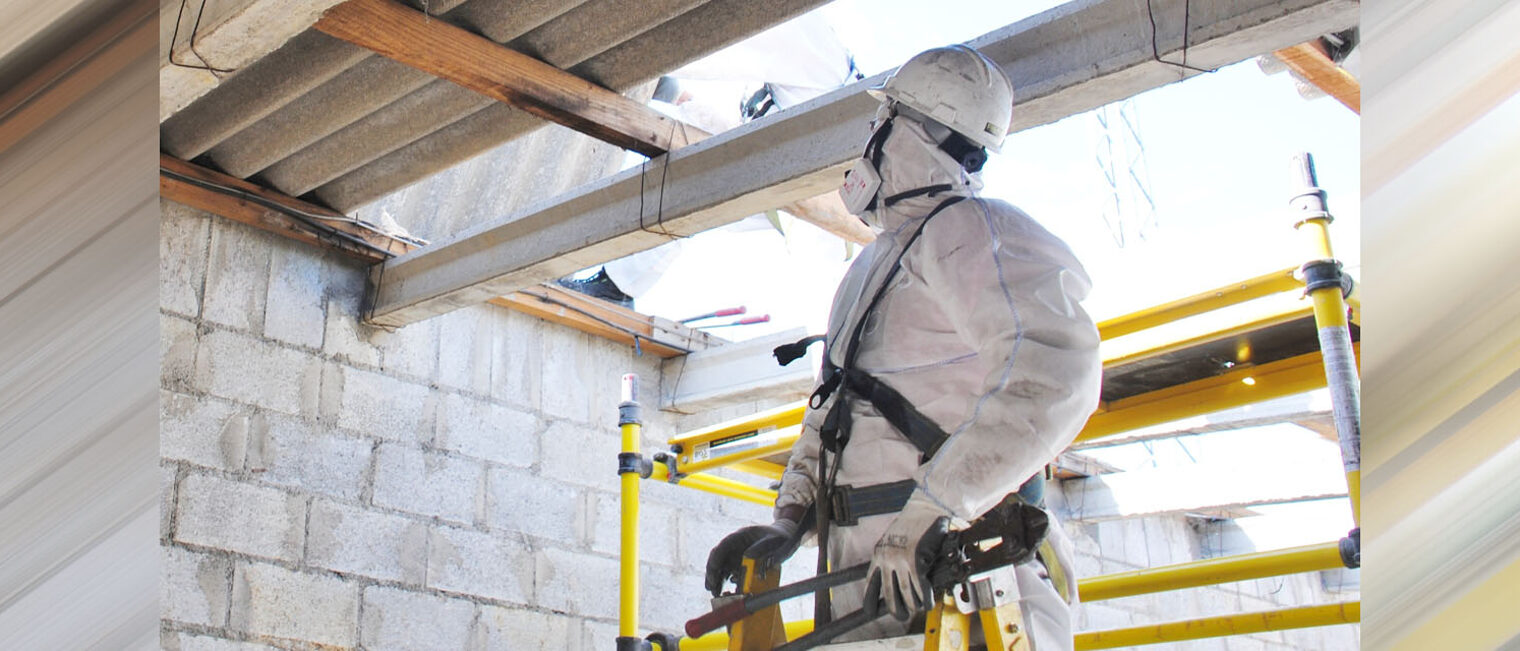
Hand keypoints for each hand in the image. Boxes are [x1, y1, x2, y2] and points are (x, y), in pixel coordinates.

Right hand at [704, 519, 800, 595]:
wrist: (785, 539)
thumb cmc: (780, 538)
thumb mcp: (774, 541)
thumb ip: (763, 547)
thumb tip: (748, 556)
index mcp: (741, 536)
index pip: (723, 546)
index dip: (716, 558)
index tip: (714, 570)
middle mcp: (735, 547)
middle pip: (718, 559)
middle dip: (713, 573)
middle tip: (712, 587)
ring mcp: (737, 557)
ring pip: (722, 569)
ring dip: (717, 581)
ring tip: (716, 594)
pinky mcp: (740, 567)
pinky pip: (730, 576)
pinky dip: (727, 584)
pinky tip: (728, 593)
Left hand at [864, 494, 950, 620]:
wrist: (927, 505)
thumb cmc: (916, 520)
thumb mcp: (897, 538)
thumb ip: (898, 557)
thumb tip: (905, 578)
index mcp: (879, 553)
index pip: (870, 582)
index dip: (869, 599)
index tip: (869, 611)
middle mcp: (886, 558)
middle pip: (887, 593)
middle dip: (895, 609)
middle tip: (901, 617)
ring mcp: (900, 560)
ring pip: (904, 593)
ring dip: (912, 605)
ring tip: (918, 610)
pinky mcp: (915, 561)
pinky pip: (919, 587)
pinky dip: (925, 598)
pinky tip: (928, 603)